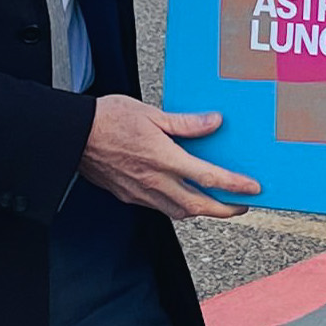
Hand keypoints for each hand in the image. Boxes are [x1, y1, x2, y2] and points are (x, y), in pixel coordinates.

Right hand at [79, 96, 260, 219]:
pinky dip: (177, 207)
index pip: (208, 178)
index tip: (253, 189)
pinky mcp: (128, 195)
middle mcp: (154, 181)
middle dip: (224, 210)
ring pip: (179, 212)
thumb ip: (185, 123)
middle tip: (241, 206)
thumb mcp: (151, 113)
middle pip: (198, 206)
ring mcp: (140, 192)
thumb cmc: (108, 119)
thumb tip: (213, 122)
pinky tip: (180, 196)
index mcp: (163, 158)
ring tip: (215, 203)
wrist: (72, 136)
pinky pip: (159, 208)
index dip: (234, 186)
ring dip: (201, 211)